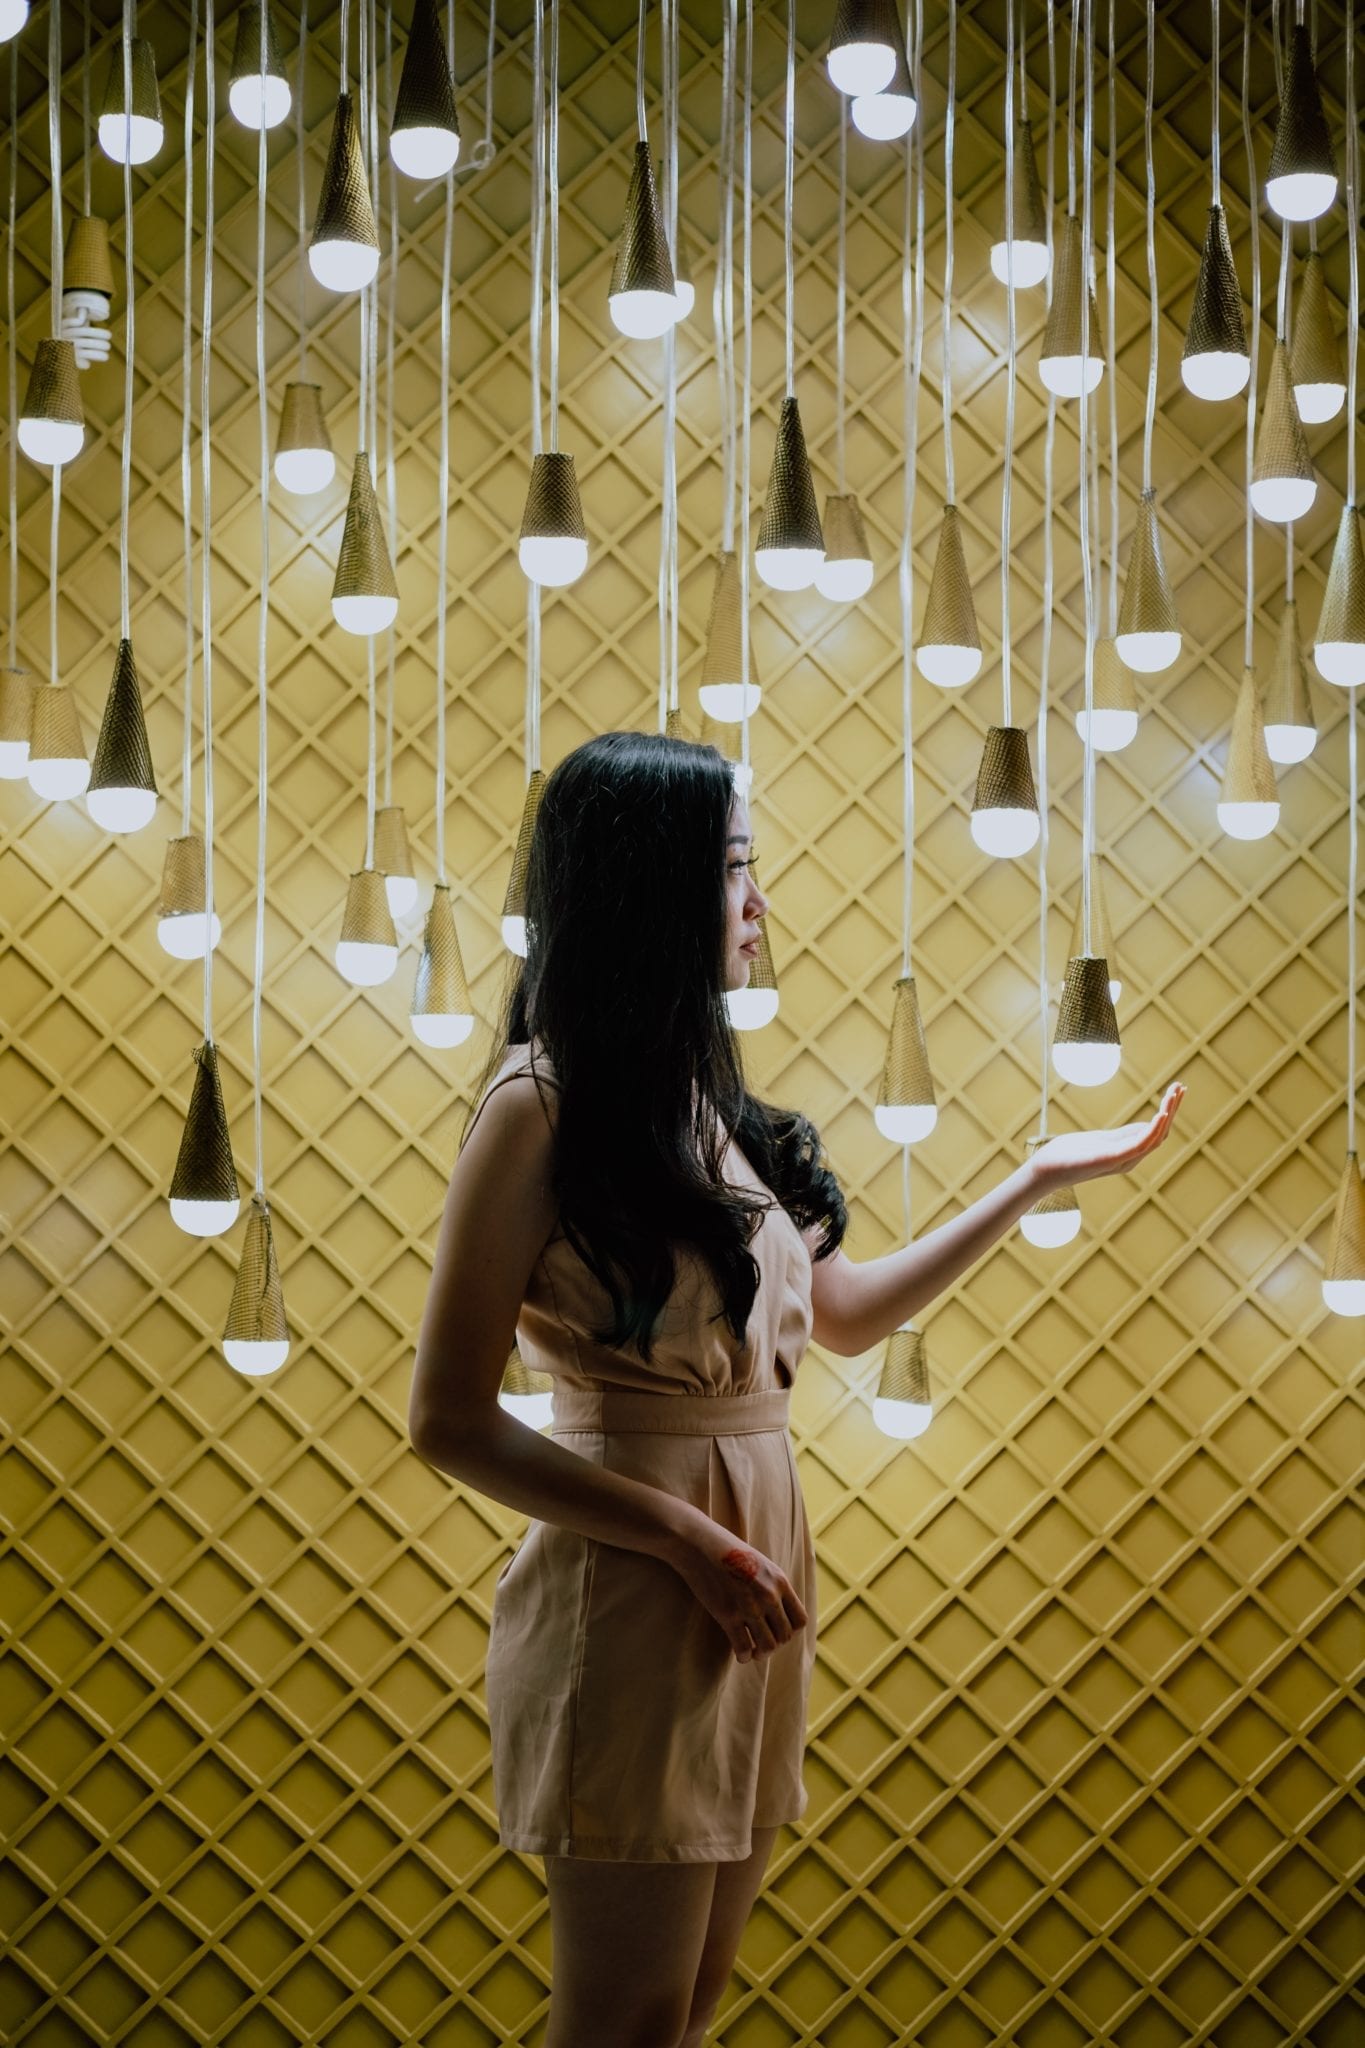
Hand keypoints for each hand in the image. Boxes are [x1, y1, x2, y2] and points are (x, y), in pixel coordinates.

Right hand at [670, 1516, 807, 1665]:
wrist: (700, 1544)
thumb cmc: (728, 1553)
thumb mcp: (761, 1563)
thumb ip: (773, 1586)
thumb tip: (779, 1611)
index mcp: (780, 1581)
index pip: (800, 1620)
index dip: (791, 1631)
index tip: (778, 1630)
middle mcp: (769, 1595)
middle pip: (785, 1636)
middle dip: (775, 1644)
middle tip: (763, 1644)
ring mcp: (749, 1606)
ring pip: (768, 1646)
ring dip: (761, 1654)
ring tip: (754, 1652)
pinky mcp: (728, 1615)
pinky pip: (743, 1648)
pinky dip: (743, 1656)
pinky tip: (740, 1654)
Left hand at [1029, 1081, 1185, 1188]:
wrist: (1045, 1170)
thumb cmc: (1069, 1155)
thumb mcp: (1101, 1141)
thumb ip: (1122, 1136)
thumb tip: (1142, 1127)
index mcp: (1128, 1154)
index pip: (1157, 1132)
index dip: (1170, 1112)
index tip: (1176, 1091)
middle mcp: (1130, 1159)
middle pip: (1161, 1133)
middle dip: (1173, 1109)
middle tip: (1181, 1086)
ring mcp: (1121, 1160)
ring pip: (1155, 1137)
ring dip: (1167, 1113)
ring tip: (1175, 1093)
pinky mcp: (1110, 1159)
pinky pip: (1139, 1145)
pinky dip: (1153, 1130)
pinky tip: (1162, 1114)